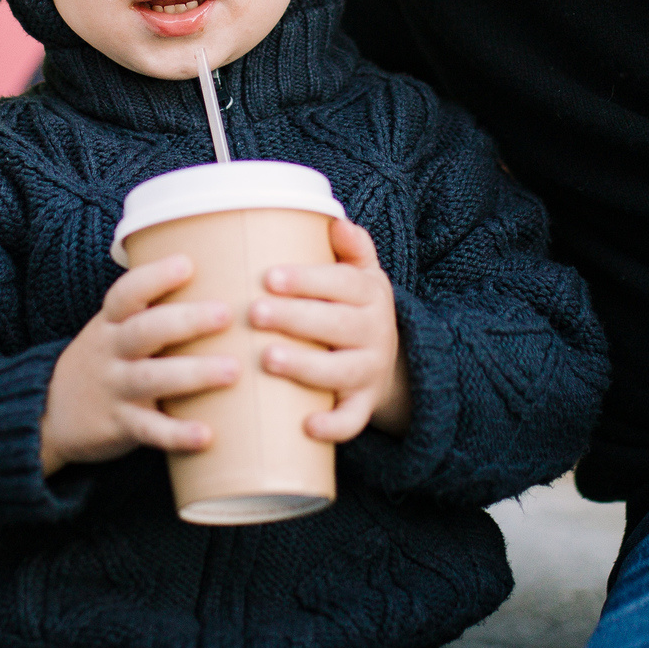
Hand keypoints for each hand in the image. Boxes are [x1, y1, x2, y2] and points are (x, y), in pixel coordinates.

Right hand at [39, 254, 235, 475]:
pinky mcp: (120, 426)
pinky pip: (149, 430)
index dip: (154, 277)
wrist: (52, 414)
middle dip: (185, 320)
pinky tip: (206, 436)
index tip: (187, 264)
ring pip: (151, 378)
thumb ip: (155, 311)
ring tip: (233, 370)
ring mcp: (114, 388)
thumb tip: (222, 277)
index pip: (127, 293)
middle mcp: (111, 351)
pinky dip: (177, 434)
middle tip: (225, 314)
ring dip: (193, 373)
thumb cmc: (107, 362)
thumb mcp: (115, 330)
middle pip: (145, 330)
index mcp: (111, 322)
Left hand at [249, 220, 408, 442]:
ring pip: (342, 372)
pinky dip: (335, 426)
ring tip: (268, 359)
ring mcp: (369, 371)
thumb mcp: (362, 275)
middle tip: (255, 313)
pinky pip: (353, 419)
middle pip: (337, 325)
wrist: (393, 362)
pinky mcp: (364, 404)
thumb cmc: (354, 310)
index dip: (307, 280)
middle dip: (295, 319)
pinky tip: (308, 426)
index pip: (341, 283)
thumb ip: (352, 247)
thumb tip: (335, 221)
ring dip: (306, 367)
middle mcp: (374, 332)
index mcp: (369, 294)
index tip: (270, 278)